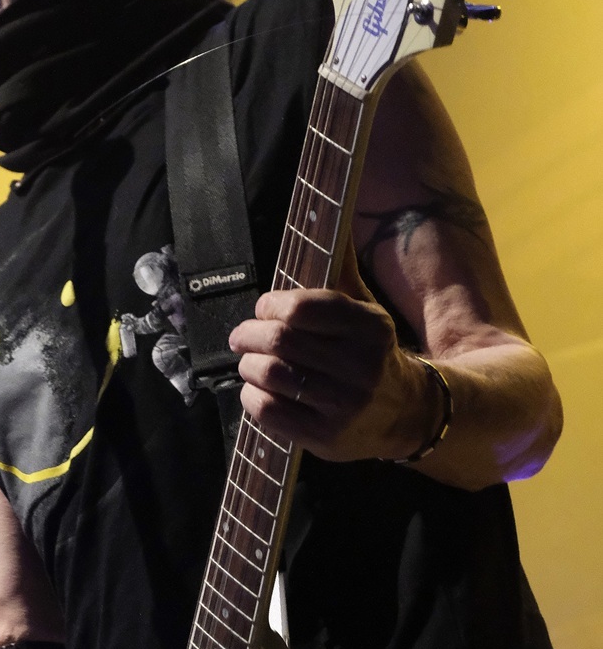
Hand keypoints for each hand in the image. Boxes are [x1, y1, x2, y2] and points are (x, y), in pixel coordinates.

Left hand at [228, 271, 433, 462]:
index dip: (269, 305)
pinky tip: (258, 390)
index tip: (263, 309)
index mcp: (370, 327)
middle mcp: (359, 366)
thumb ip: (342, 265)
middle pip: (279, 341)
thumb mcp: (365, 308)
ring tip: (250, 362)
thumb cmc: (369, 351)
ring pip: (270, 375)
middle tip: (241, 336)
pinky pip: (269, 411)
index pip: (301, 308)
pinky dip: (252, 397)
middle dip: (247, 335)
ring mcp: (343, 405)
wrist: (406, 413)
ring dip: (248, 365)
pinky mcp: (326, 437)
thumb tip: (333, 212)